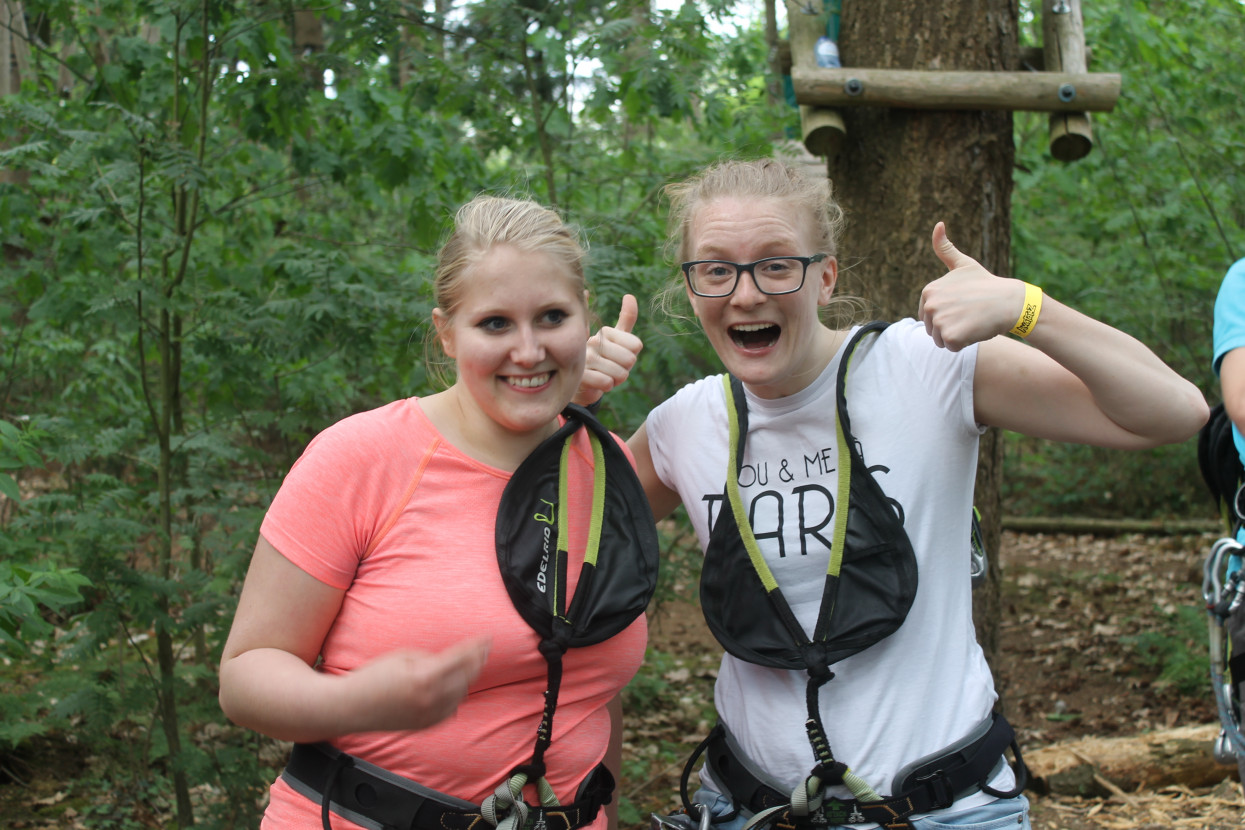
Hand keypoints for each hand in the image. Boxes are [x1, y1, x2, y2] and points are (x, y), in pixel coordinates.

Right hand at [339, 637, 489, 733]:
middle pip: (467, 676)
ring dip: (468, 677)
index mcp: (425, 677)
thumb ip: (432, 658)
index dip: (476, 646)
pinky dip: (456, 696)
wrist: (351, 707)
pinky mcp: (425, 725)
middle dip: (477, 660)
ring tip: (473, 663)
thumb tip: (453, 660)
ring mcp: (429, 715)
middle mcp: (431, 699)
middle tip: (484, 648)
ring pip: (461, 693)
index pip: (461, 658)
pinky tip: (457, 685)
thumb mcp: (403, 657)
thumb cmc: (373, 676)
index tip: (486, 638)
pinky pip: (451, 709)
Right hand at [576, 294, 643, 404]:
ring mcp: (585, 358)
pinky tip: (597, 383)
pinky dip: (606, 386)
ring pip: (620, 373)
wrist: (583, 382)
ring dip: (616, 380)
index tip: (618, 356)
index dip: (631, 356)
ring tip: (604, 375)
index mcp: (605, 331)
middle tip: (611, 368)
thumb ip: (626, 319)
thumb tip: (629, 296)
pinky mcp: (580, 375)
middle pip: (630, 360)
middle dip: (625, 370)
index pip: (636, 345)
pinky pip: (606, 382)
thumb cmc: (604, 358)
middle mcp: (594, 341)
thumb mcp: (617, 339)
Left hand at [917, 223, 1026, 350]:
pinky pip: (951, 348)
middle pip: (932, 329)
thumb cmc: (986, 284)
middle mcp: (930, 305)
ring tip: (972, 321)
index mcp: (928, 290)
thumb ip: (945, 248)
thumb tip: (938, 224)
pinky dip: (964, 343)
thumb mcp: (963, 264)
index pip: (928, 314)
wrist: (1009, 301)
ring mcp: (939, 320)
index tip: (963, 303)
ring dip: (957, 336)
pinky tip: (975, 329)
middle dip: (950, 326)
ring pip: (940, 340)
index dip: (947, 313)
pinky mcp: (950, 336)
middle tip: (970, 313)